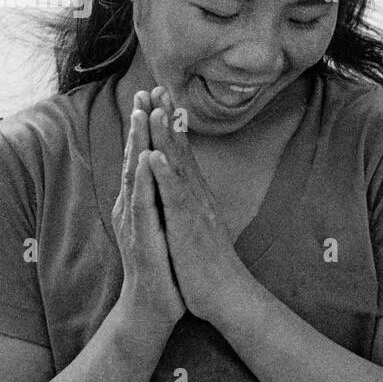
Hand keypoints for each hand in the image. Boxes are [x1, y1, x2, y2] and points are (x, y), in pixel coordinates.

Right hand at [111, 91, 184, 324]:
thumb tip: (161, 176)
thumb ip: (157, 199)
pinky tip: (146, 161)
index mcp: (140, 201)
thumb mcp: (160, 224)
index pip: (142, 157)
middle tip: (143, 90)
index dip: (147, 127)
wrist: (153, 307)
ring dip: (138, 143)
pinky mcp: (141, 238)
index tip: (153, 95)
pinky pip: (142, 205)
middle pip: (135, 157)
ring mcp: (135, 221)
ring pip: (135, 174)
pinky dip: (144, 181)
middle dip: (139, 123)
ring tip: (141, 113)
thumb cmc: (160, 266)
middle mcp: (133, 206)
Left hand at [144, 86, 248, 322]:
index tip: (160, 97)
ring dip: (167, 136)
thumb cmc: (208, 266)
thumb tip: (185, 190)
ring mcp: (194, 209)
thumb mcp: (196, 228)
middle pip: (180, 149)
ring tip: (157, 108)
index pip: (181, 153)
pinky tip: (154, 156)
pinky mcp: (190, 226)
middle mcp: (197, 196)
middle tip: (156, 86)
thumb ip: (190, 206)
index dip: (170, 124)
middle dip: (167, 117)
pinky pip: (176, 197)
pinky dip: (165, 174)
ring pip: (179, 166)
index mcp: (194, 197)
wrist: (227, 295)